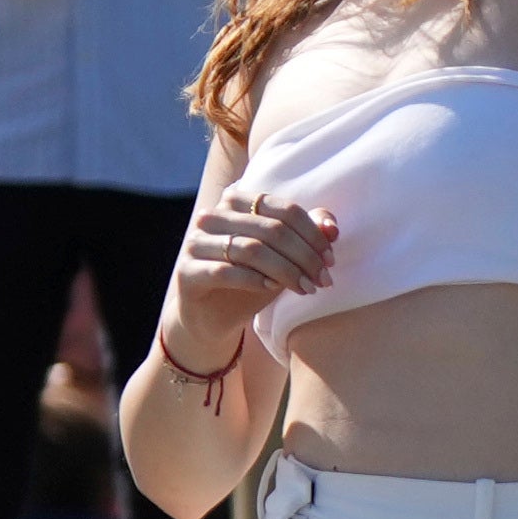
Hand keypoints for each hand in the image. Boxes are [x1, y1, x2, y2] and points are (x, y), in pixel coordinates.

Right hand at [165, 187, 339, 367]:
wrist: (215, 315)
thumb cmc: (255, 278)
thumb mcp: (287, 257)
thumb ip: (309, 236)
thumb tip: (331, 227)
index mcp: (238, 203)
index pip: (285, 210)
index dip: (314, 235)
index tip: (330, 260)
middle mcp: (212, 217)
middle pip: (272, 229)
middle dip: (305, 256)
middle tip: (323, 279)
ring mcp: (195, 243)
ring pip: (251, 249)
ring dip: (287, 271)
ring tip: (306, 288)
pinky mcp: (186, 271)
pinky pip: (225, 271)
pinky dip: (255, 280)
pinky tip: (272, 289)